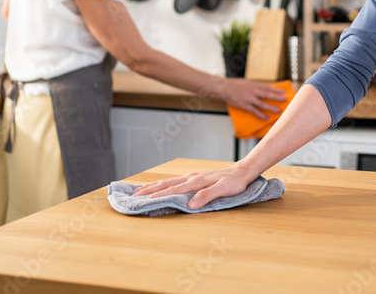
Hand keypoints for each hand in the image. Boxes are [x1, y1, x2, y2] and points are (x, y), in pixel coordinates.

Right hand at [131, 164, 256, 209]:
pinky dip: (163, 183)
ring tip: (139, 190)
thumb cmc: (234, 183)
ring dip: (153, 186)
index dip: (158, 196)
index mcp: (195, 182)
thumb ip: (207, 196)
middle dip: (149, 190)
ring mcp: (192, 177)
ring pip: (168, 181)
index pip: (173, 190)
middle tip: (133, 195)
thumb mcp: (223, 190)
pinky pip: (174, 180)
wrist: (242, 171)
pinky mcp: (194, 177)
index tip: (144, 201)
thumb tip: (191, 205)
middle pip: (166, 184)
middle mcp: (191, 178)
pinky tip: (160, 186)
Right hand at [219, 78, 286, 119]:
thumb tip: (265, 89)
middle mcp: (252, 91)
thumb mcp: (247, 82)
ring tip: (278, 110)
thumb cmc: (235, 85)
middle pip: (267, 94)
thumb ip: (255, 86)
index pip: (267, 87)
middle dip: (276, 97)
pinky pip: (254, 111)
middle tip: (284, 100)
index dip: (276, 90)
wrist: (224, 88)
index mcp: (254, 85)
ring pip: (262, 103)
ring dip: (271, 107)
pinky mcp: (244, 105)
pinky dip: (260, 114)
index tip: (283, 92)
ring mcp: (248, 98)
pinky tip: (266, 118)